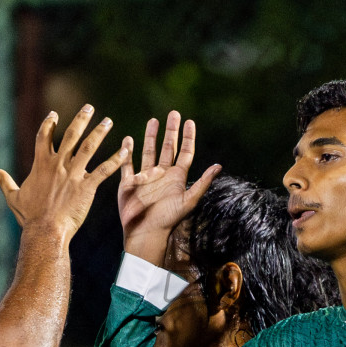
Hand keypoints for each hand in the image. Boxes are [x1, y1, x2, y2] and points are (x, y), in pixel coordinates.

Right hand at [0, 106, 126, 232]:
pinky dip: (116, 160)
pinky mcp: (87, 186)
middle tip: (90, 107)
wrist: (45, 231)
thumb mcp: (14, 198)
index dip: (49, 124)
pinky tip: (126, 150)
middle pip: (70, 135)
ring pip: (89, 147)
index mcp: (41, 165)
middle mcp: (58, 165)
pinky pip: (105, 170)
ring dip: (99, 132)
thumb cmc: (29, 217)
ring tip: (108, 121)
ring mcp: (73, 174)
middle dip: (80, 119)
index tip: (54, 114)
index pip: (44, 137)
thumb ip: (5, 182)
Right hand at [117, 111, 221, 263]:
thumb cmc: (168, 220)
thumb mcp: (188, 201)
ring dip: (151, 137)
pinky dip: (126, 152)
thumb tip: (219, 166)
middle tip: (173, 114)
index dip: (188, 137)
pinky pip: (127, 164)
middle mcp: (162, 175)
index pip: (185, 153)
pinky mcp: (129, 183)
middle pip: (168, 148)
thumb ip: (202, 183)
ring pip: (149, 152)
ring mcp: (145, 178)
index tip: (189, 121)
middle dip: (171, 131)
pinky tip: (128, 139)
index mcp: (176, 178)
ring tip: (153, 121)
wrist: (145, 233)